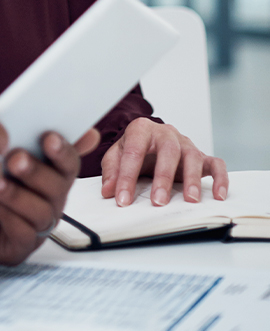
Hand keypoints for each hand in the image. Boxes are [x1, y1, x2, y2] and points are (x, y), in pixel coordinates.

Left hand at [0, 128, 100, 266]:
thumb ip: (18, 130)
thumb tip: (63, 121)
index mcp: (48, 172)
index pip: (68, 162)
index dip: (63, 150)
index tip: (48, 138)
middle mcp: (49, 199)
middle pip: (58, 186)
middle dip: (37, 171)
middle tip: (15, 159)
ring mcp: (37, 224)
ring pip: (42, 211)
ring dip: (19, 194)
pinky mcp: (20, 246)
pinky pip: (23, 233)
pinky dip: (8, 216)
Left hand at [101, 118, 228, 206]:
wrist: (148, 139)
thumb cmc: (134, 148)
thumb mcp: (116, 155)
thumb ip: (111, 171)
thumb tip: (108, 191)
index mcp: (141, 129)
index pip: (133, 152)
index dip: (126, 177)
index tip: (122, 199)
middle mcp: (166, 133)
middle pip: (168, 151)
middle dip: (163, 177)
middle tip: (159, 201)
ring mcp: (185, 143)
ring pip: (192, 157)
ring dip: (192, 179)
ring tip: (190, 200)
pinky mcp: (201, 156)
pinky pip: (216, 164)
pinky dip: (221, 179)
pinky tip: (219, 195)